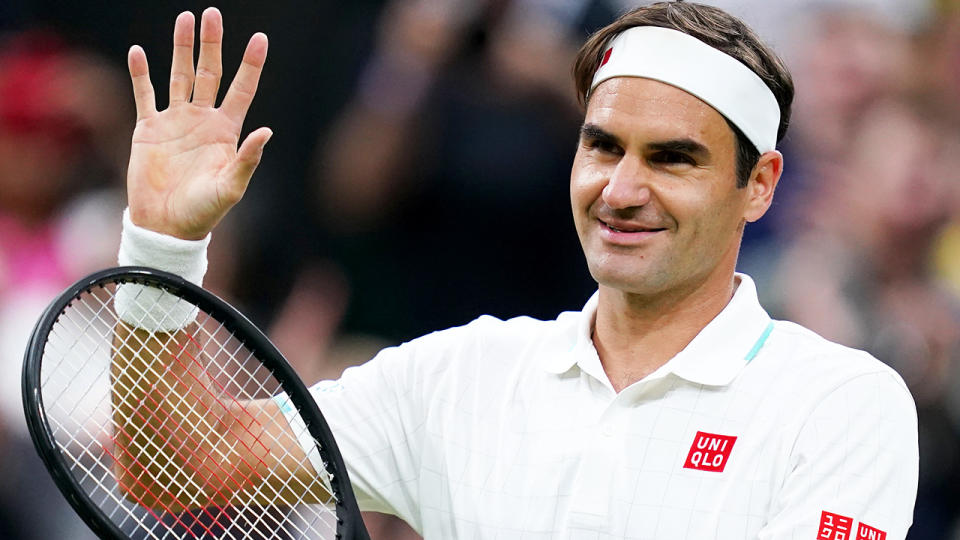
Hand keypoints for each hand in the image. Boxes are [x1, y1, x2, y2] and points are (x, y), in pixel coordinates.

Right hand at [126, 8, 270, 239]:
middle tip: (211, 14)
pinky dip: (142, 73)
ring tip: (184, 19)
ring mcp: (175, 122)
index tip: (260, 38)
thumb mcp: (230, 188)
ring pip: (179, 76)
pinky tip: (139, 52)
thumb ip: (247, 160)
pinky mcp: (148, 129)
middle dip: (211, 44)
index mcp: (226, 131)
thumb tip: (267, 131)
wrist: (166, 226)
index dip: (250, 65)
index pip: (242, 89)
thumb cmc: (203, 211)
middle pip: (209, 73)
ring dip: (180, 48)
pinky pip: (145, 95)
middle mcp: (203, 120)